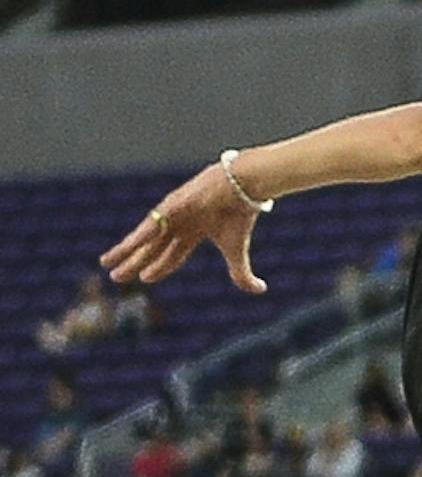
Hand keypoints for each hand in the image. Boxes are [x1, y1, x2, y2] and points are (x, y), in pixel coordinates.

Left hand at [100, 161, 265, 295]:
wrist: (243, 186)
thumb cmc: (241, 213)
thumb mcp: (238, 251)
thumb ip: (242, 273)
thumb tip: (259, 290)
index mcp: (192, 231)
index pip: (170, 254)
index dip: (157, 268)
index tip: (143, 279)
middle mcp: (177, 222)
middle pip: (150, 247)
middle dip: (133, 262)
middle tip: (114, 275)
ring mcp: (172, 212)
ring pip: (144, 237)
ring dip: (125, 251)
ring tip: (107, 262)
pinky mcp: (173, 204)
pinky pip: (153, 224)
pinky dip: (140, 237)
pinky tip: (126, 247)